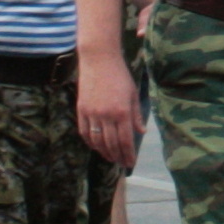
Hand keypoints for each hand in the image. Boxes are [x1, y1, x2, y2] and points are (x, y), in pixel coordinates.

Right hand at [76, 51, 142, 168]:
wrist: (99, 59)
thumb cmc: (120, 75)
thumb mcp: (133, 94)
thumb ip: (136, 115)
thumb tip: (141, 132)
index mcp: (123, 112)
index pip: (126, 141)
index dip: (128, 155)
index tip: (130, 163)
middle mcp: (107, 115)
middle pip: (112, 144)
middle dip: (117, 157)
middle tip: (121, 163)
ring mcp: (92, 113)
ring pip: (97, 141)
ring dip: (104, 152)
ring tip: (110, 158)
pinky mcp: (82, 109)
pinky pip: (85, 132)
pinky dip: (91, 142)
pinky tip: (96, 146)